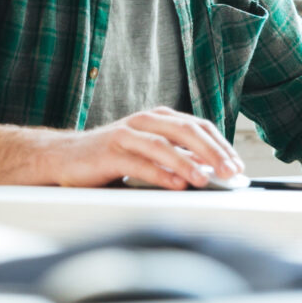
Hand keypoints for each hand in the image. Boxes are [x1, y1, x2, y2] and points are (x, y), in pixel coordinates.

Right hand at [44, 107, 244, 189]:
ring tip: (205, 180)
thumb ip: (177, 157)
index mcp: (159, 117)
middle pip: (186, 131)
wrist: (64, 157)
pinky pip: (138, 162)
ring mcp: (126, 134)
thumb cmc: (111, 157)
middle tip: (230, 172)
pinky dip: (159, 174)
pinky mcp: (109, 152)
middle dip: (212, 152)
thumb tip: (211, 172)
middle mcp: (144, 121)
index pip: (199, 126)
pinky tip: (175, 184)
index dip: (221, 145)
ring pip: (163, 145)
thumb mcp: (149, 152)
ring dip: (187, 163)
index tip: (237, 165)